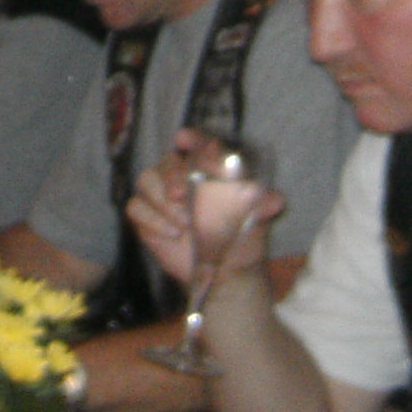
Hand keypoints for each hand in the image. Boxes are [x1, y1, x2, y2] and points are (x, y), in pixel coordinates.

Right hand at [124, 140, 278, 289]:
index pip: (198, 146)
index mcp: (209, 169)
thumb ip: (262, 207)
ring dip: (161, 201)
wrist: (224, 271)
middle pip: (168, 162)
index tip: (184, 139)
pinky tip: (171, 233)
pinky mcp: (146, 216)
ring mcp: (161, 195)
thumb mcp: (256, 221)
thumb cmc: (240, 238)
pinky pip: (135, 207)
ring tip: (184, 224)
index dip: (191, 140)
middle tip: (181, 195)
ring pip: (146, 180)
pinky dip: (151, 219)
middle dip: (172, 176)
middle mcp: (182, 176)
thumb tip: (276, 202)